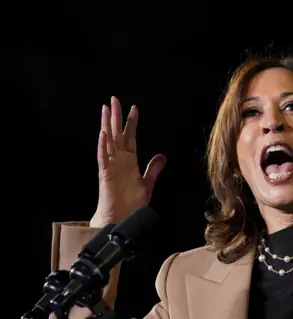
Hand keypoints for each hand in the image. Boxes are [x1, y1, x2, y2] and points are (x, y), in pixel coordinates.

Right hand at [90, 96, 166, 227]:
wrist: (121, 218)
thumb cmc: (131, 203)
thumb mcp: (147, 183)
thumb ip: (153, 169)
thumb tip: (162, 156)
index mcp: (128, 161)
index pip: (129, 137)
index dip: (131, 123)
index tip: (134, 108)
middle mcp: (119, 160)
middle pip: (117, 133)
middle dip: (116, 116)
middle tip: (115, 99)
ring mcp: (111, 165)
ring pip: (108, 140)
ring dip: (107, 125)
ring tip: (106, 109)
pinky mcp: (105, 174)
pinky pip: (103, 157)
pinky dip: (103, 145)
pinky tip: (103, 134)